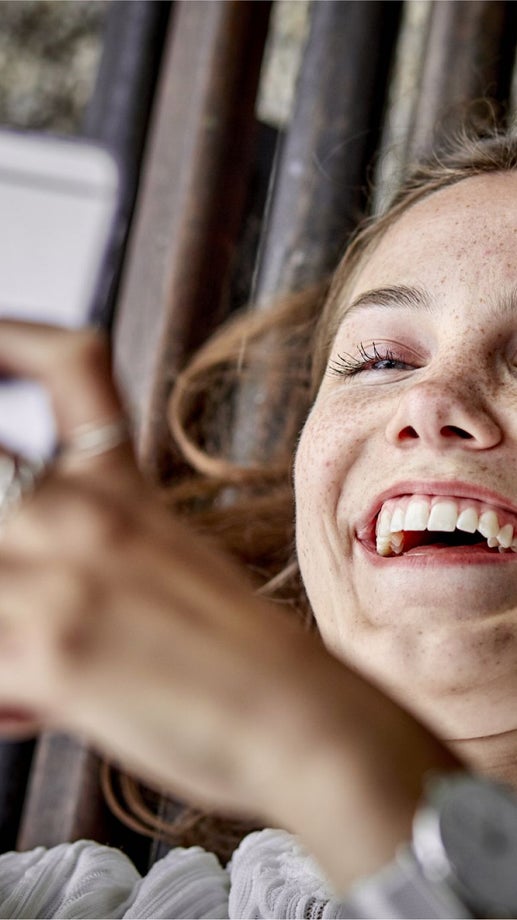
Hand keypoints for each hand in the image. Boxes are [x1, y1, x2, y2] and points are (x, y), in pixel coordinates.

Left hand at [0, 321, 460, 890]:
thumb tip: (15, 581)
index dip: (10, 338)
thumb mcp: (168, 560)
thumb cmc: (240, 652)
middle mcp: (82, 513)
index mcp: (119, 484)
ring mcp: (58, 577)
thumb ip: (88, 547)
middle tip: (4, 571)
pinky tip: (32, 709)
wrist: (298, 717)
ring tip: (16, 661)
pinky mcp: (49, 654)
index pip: (65, 363)